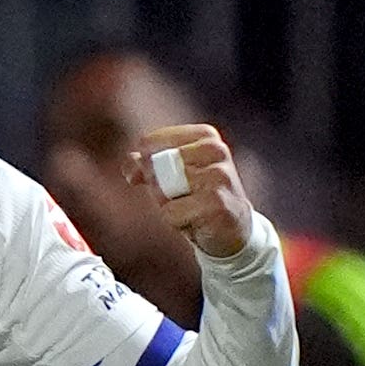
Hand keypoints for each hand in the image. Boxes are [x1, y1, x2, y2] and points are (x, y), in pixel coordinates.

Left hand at [127, 124, 255, 259]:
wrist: (234, 230)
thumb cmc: (198, 198)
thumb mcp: (170, 176)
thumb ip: (145, 164)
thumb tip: (130, 165)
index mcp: (204, 135)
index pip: (149, 142)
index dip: (143, 165)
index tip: (156, 178)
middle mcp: (215, 150)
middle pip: (154, 167)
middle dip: (158, 188)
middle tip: (183, 198)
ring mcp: (219, 175)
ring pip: (162, 189)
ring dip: (168, 206)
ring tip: (191, 208)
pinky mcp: (217, 202)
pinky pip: (172, 212)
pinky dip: (176, 222)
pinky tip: (197, 221)